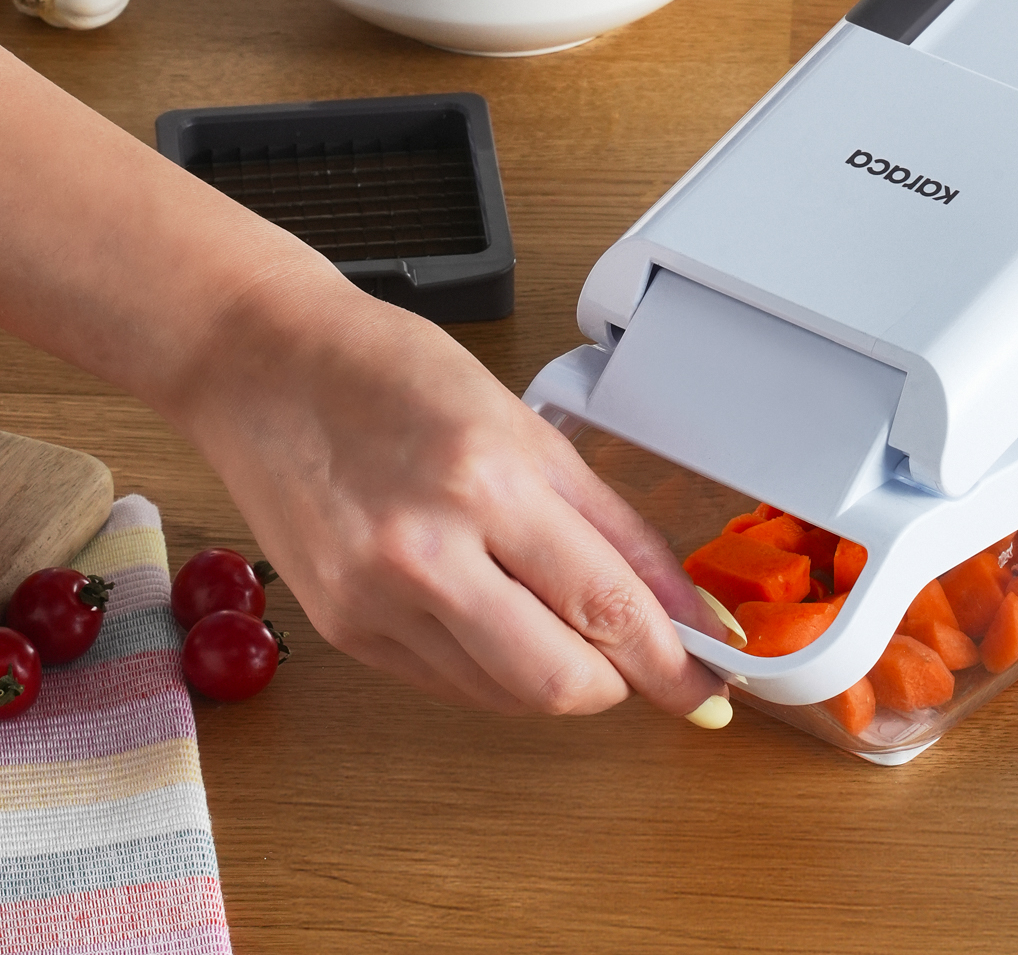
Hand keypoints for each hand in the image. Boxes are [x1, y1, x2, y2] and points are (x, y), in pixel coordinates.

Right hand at [172, 260, 729, 718]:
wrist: (263, 367)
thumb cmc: (390, 371)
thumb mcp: (523, 424)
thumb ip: (607, 522)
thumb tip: (672, 604)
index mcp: (487, 480)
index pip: (608, 604)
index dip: (673, 659)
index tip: (708, 682)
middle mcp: (425, 552)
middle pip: (561, 680)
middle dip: (620, 681)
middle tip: (642, 655)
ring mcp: (375, 602)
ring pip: (508, 695)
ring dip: (560, 675)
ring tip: (565, 618)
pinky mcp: (343, 632)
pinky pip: (452, 684)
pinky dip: (498, 667)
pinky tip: (503, 617)